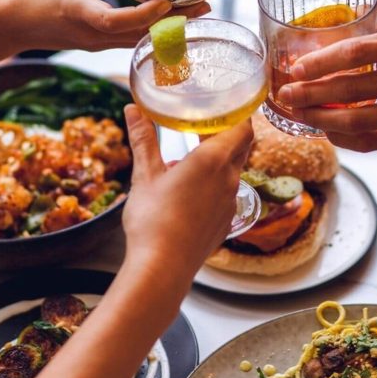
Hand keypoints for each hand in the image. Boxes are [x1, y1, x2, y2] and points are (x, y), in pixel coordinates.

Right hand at [0, 0, 208, 54]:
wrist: (14, 25)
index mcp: (79, 13)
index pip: (115, 21)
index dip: (144, 14)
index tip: (168, 1)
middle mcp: (93, 35)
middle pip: (139, 34)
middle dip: (174, 22)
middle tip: (205, 6)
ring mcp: (98, 45)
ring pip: (139, 41)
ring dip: (169, 28)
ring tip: (199, 12)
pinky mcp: (100, 47)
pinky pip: (132, 41)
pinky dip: (154, 31)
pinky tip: (174, 21)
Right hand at [122, 105, 252, 281]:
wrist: (163, 268)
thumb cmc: (153, 220)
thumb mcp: (145, 175)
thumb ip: (143, 139)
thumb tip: (133, 109)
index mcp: (213, 160)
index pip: (243, 128)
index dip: (237, 116)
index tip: (221, 110)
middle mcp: (229, 179)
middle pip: (240, 147)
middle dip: (224, 135)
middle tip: (200, 130)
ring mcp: (231, 202)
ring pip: (232, 171)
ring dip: (216, 162)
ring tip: (186, 163)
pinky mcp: (226, 221)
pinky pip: (226, 194)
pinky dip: (214, 186)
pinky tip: (189, 193)